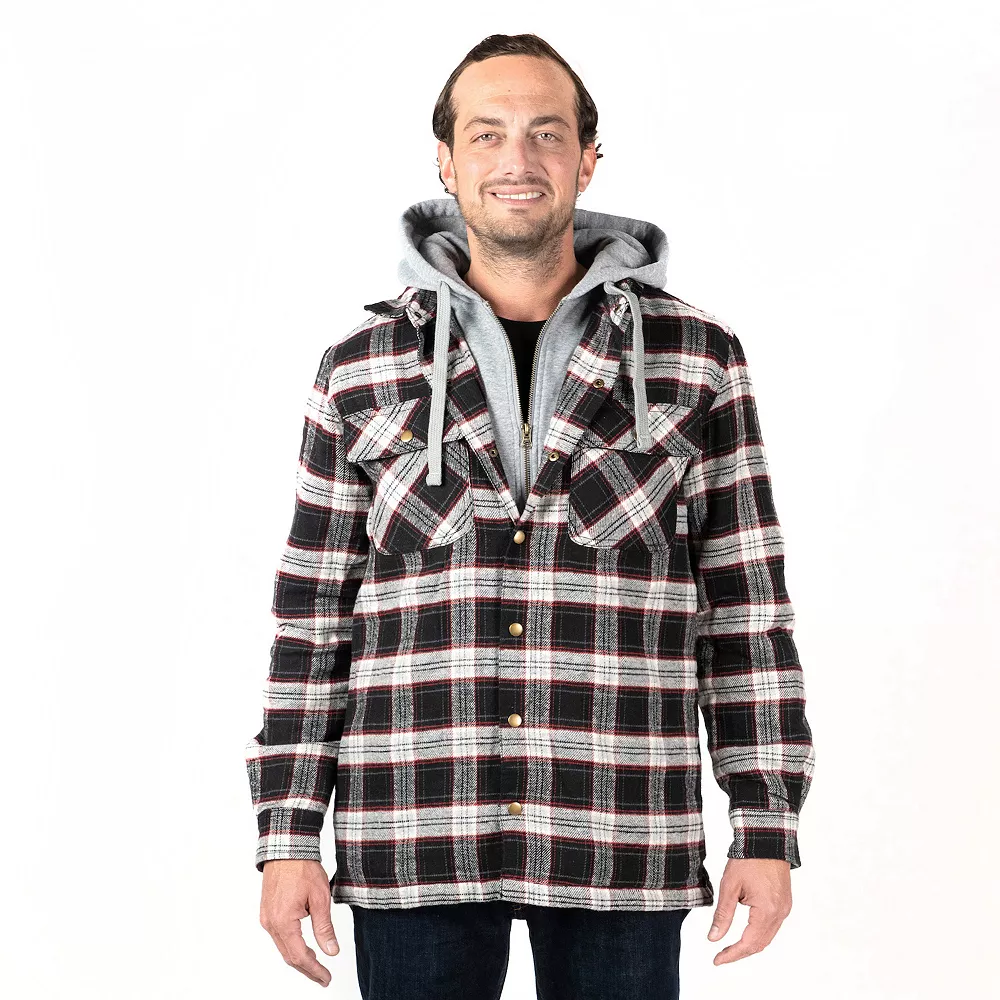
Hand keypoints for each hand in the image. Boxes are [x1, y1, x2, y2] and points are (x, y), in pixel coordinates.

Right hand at [259, 859, 340, 986]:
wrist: (286, 848)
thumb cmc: (302, 867)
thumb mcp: (320, 898)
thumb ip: (324, 927)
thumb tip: (331, 951)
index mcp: (283, 922)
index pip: (299, 956)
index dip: (314, 970)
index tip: (326, 978)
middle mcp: (271, 923)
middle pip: (289, 956)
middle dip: (307, 969)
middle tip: (324, 977)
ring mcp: (267, 918)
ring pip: (283, 948)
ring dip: (299, 959)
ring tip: (316, 966)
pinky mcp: (267, 912)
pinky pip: (279, 937)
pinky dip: (292, 946)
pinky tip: (303, 948)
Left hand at [706, 858, 791, 964]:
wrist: (766, 839)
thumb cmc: (748, 859)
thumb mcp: (729, 886)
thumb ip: (723, 915)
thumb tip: (713, 938)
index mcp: (767, 911)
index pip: (748, 943)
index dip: (732, 954)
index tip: (717, 960)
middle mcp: (780, 913)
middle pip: (760, 944)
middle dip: (739, 952)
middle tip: (720, 956)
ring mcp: (785, 909)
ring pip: (767, 937)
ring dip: (749, 944)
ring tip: (730, 948)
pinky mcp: (785, 903)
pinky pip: (772, 927)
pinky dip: (758, 934)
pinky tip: (745, 933)